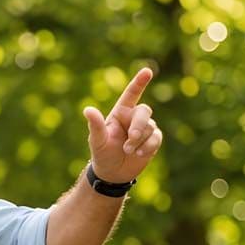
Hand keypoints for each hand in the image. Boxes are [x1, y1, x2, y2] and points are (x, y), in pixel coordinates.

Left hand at [83, 68, 162, 183]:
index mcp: (120, 112)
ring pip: (150, 127)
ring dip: (139, 141)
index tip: (148, 71)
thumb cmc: (102, 153)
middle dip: (139, 125)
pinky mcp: (153, 140)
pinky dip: (148, 146)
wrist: (112, 172)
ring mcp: (145, 128)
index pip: (131, 94)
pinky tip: (138, 154)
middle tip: (131, 139)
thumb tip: (88, 110)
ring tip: (128, 151)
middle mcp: (133, 117)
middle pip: (144, 111)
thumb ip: (95, 125)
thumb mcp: (97, 141)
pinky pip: (157, 138)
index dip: (139, 82)